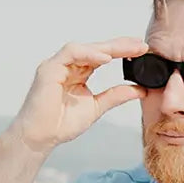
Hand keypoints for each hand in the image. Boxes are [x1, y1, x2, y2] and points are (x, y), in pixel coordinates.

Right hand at [10, 38, 148, 152]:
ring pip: (84, 47)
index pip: (102, 56)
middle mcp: (68, 66)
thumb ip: (116, 96)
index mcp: (79, 73)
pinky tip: (105, 58)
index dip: (122, 52)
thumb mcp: (97, 107)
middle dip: (120, 45)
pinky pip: (70, 53)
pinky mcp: (49, 69)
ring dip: (107, 47)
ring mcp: (57, 66)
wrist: (41, 137)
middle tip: (141, 45)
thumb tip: (140, 90)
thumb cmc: (62, 123)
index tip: (142, 51)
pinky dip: (88, 54)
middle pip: (96, 49)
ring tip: (128, 50)